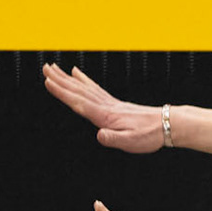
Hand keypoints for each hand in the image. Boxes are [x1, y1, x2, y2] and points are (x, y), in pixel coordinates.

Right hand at [44, 63, 169, 152]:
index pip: (79, 103)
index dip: (62, 93)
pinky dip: (83, 80)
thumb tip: (100, 135)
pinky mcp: (114, 103)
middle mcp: (105, 106)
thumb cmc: (149, 136)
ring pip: (84, 88)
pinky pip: (94, 89)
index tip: (48, 82)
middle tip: (45, 68)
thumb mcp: (131, 142)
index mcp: (105, 116)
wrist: (167, 124)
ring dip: (67, 78)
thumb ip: (114, 138)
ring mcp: (109, 103)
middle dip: (60, 80)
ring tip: (55, 68)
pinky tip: (77, 74)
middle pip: (78, 91)